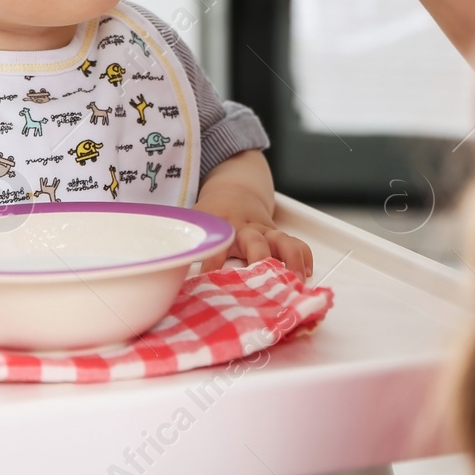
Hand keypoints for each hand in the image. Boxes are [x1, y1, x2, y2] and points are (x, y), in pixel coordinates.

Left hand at [192, 149, 313, 279]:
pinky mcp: (278, 235)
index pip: (215, 246)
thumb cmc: (212, 217)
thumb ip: (186, 248)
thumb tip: (169, 280)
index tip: (210, 282)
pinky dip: (303, 258)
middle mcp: (244, 227)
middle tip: (261, 280)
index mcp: (220, 226)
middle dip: (259, 260)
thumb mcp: (195, 226)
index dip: (212, 263)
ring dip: (289, 260)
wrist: (234, 192)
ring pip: (282, 240)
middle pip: (254, 241)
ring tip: (294, 281)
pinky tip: (304, 275)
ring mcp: (264, 231)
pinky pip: (296, 243)